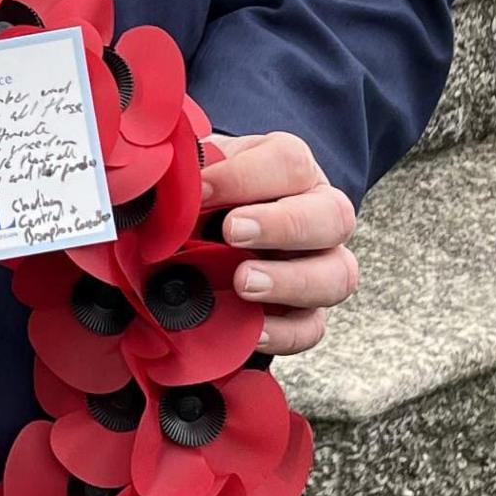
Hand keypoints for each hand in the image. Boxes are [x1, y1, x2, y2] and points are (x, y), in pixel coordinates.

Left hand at [199, 131, 360, 357]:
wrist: (195, 238)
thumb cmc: (200, 195)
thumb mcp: (195, 172)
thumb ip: (185, 172)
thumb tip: (157, 178)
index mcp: (290, 168)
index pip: (289, 163)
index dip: (244, 177)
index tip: (198, 190)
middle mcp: (317, 214)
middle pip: (333, 215)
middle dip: (282, 224)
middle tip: (232, 231)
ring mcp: (320, 266)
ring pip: (337, 275)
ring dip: (291, 281)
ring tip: (243, 283)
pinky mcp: (306, 313)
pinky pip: (312, 328)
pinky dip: (284, 333)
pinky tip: (252, 330)